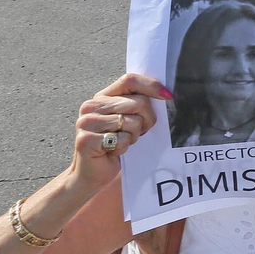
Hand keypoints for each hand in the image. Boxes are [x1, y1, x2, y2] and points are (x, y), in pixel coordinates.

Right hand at [72, 74, 167, 191]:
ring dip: (133, 136)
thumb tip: (166, 94)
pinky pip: (122, 139)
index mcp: (103, 97)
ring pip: (132, 122)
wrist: (92, 173)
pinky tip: (113, 152)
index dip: (152, 86)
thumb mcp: (128, 120)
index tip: (168, 96)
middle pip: (138, 102)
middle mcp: (91, 106)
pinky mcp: (86, 139)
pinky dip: (124, 148)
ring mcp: (86, 122)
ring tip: (121, 141)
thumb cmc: (115, 144)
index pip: (130, 80)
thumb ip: (138, 105)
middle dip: (147, 120)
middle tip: (139, 132)